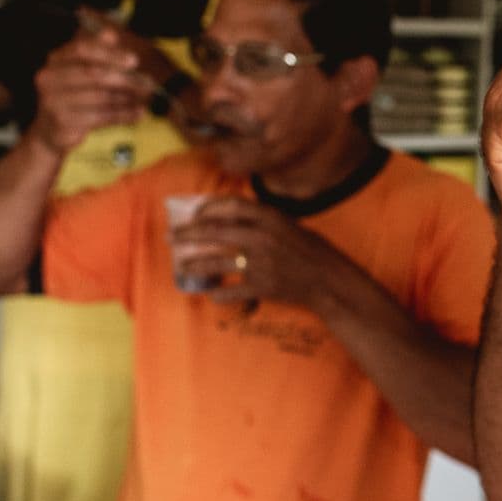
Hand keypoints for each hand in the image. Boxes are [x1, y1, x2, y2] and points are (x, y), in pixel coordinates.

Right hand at [30, 27, 151, 154]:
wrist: (49, 133)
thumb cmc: (72, 98)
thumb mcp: (81, 72)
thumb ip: (97, 52)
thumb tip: (110, 34)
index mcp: (55, 60)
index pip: (82, 49)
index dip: (110, 54)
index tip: (134, 60)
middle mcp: (49, 79)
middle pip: (93, 73)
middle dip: (124, 78)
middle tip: (147, 83)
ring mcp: (54, 101)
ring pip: (100, 97)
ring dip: (127, 98)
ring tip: (145, 98)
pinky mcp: (64, 122)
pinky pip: (101, 117)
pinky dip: (123, 115)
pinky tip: (138, 114)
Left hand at [173, 198, 351, 306]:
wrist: (330, 281)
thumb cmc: (311, 251)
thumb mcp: (289, 225)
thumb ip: (262, 220)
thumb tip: (228, 218)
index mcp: (271, 218)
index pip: (229, 206)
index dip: (206, 209)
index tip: (193, 214)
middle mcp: (263, 237)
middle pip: (215, 231)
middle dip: (188, 234)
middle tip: (171, 237)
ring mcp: (261, 263)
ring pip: (216, 261)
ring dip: (194, 264)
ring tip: (181, 266)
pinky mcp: (262, 287)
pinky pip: (231, 291)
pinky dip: (218, 294)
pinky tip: (210, 293)